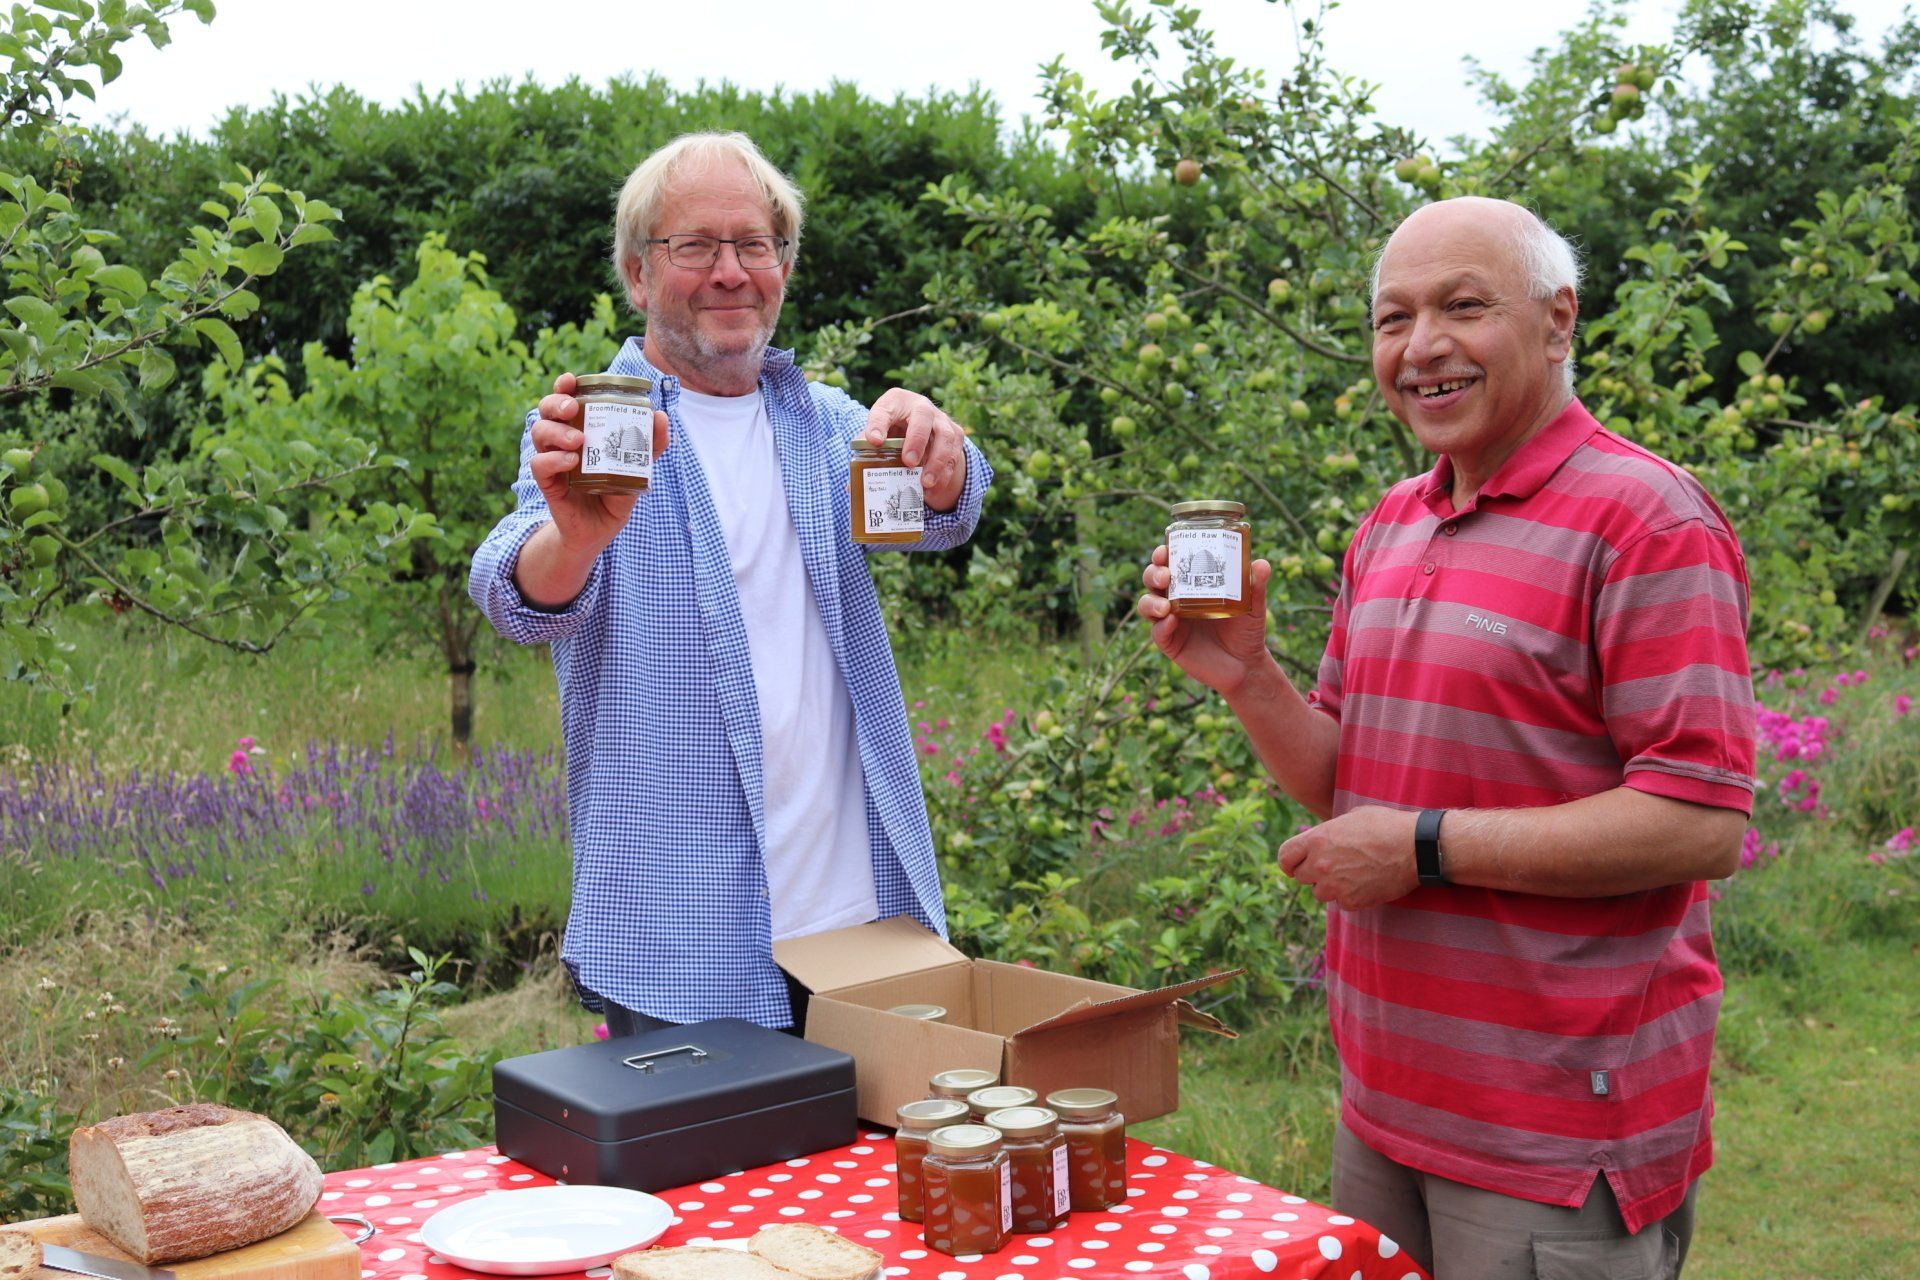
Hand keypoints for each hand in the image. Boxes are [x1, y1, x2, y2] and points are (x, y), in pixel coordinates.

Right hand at [529, 372, 670, 551]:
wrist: (601, 530)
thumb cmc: (615, 491)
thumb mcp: (638, 468)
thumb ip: (650, 445)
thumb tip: (661, 417)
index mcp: (580, 427)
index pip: (566, 399)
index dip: (564, 386)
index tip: (571, 380)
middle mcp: (561, 440)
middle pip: (546, 409)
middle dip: (556, 402)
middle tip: (572, 408)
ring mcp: (553, 460)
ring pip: (540, 432)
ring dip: (557, 431)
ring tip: (578, 440)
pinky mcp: (548, 483)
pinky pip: (539, 464)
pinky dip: (554, 459)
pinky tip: (572, 461)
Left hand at [864, 388, 967, 511]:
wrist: (920, 428)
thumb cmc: (893, 431)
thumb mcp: (878, 435)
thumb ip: (866, 453)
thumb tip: (853, 486)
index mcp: (895, 401)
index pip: (884, 409)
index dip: (878, 424)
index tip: (874, 441)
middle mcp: (921, 405)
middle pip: (923, 416)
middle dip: (916, 440)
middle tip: (908, 462)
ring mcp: (941, 419)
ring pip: (945, 436)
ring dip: (936, 461)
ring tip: (924, 483)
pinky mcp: (955, 434)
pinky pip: (955, 453)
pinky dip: (945, 473)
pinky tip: (933, 489)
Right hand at [1137, 549, 1274, 697]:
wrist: (1246, 665)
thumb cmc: (1247, 630)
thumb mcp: (1254, 606)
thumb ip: (1256, 586)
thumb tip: (1261, 564)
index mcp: (1192, 584)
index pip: (1171, 563)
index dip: (1162, 554)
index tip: (1165, 549)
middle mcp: (1177, 599)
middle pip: (1152, 580)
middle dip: (1153, 573)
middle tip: (1166, 576)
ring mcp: (1170, 621)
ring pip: (1147, 604)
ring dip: (1150, 601)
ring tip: (1165, 606)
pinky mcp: (1170, 643)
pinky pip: (1158, 632)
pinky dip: (1161, 626)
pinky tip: (1171, 621)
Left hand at [1277, 806, 1419, 908]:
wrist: (1415, 847)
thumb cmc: (1386, 826)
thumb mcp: (1351, 817)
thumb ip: (1329, 831)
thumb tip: (1321, 838)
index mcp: (1317, 839)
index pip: (1285, 856)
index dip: (1289, 862)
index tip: (1294, 866)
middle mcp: (1320, 864)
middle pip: (1300, 877)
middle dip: (1312, 873)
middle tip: (1331, 867)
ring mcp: (1335, 885)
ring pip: (1320, 893)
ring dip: (1330, 886)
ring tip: (1352, 873)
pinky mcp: (1351, 901)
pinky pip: (1341, 903)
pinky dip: (1350, 896)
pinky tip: (1365, 883)